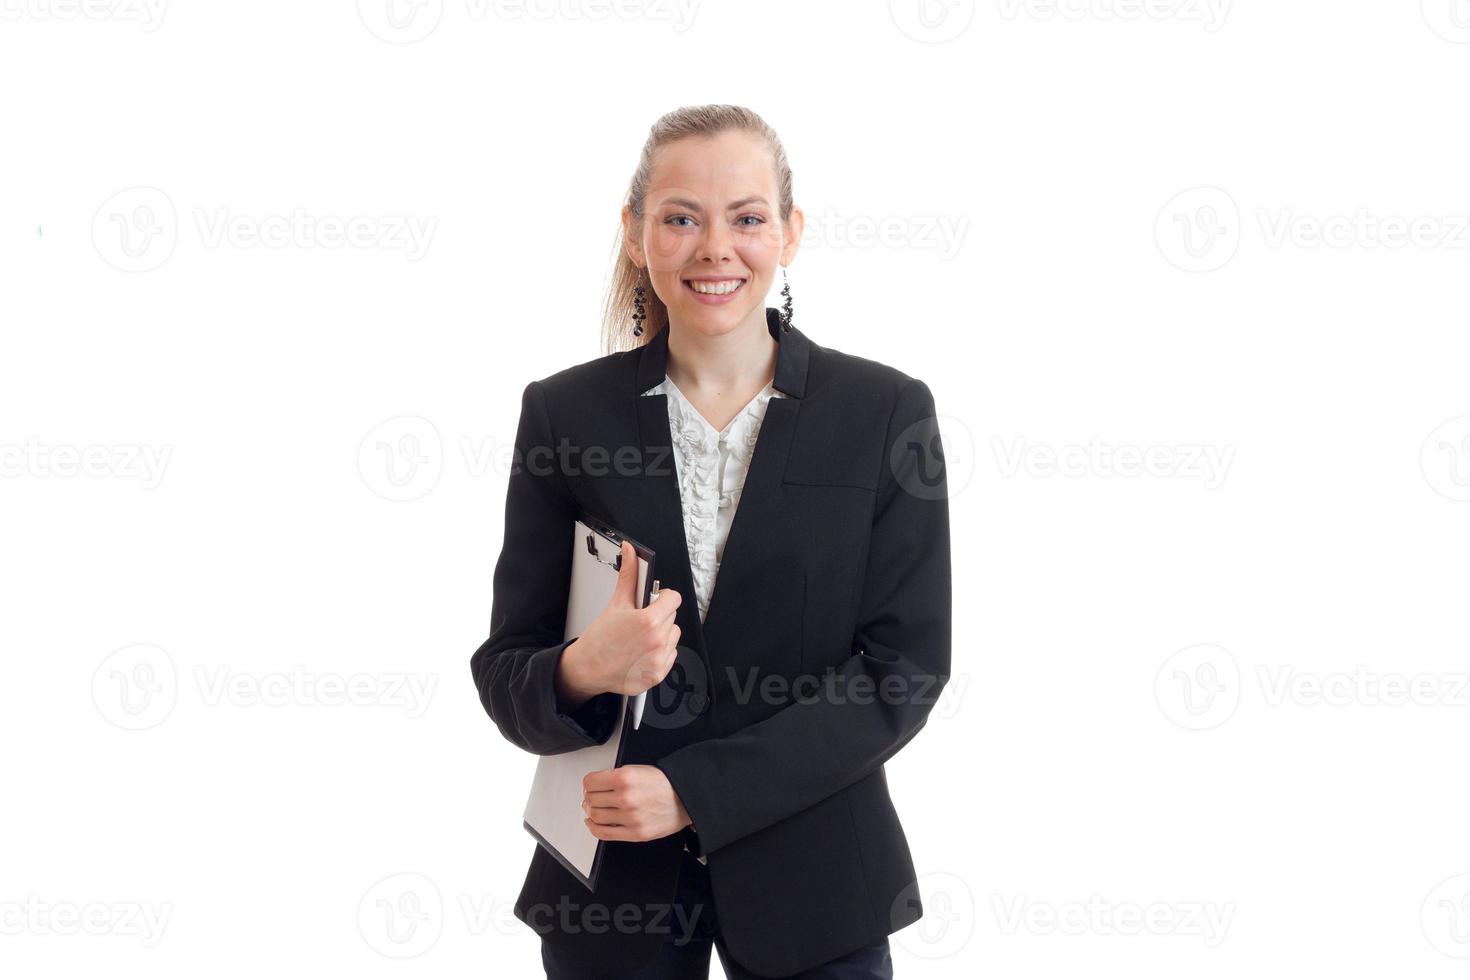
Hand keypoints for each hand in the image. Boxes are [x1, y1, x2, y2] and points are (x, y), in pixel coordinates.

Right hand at [557, 541, 681, 706]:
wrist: (587, 668)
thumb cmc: (599, 638)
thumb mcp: (616, 603)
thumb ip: (628, 575)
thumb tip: (630, 552)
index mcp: (649, 621)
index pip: (674, 598)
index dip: (662, 597)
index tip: (654, 601)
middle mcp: (658, 641)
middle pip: (672, 616)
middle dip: (658, 615)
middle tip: (638, 621)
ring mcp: (659, 659)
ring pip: (673, 635)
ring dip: (661, 634)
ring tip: (639, 637)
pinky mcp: (658, 674)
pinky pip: (670, 655)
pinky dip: (659, 652)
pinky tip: (641, 651)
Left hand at [582, 765, 690, 842]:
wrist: (685, 799)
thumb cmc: (664, 784)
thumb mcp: (638, 769)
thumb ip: (615, 776)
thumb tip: (596, 785)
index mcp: (625, 778)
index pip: (590, 783)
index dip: (588, 784)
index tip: (590, 786)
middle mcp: (626, 798)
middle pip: (591, 799)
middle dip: (589, 797)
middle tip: (592, 797)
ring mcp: (630, 817)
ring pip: (595, 816)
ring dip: (591, 812)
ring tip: (594, 809)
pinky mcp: (634, 833)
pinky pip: (604, 833)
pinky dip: (593, 828)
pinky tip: (592, 823)